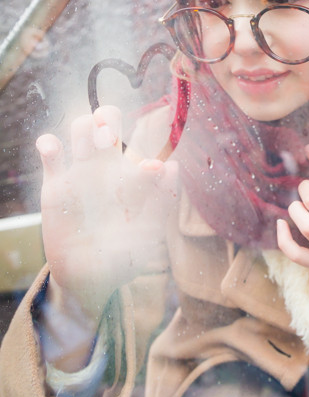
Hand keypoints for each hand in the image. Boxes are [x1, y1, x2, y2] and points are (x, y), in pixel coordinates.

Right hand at [38, 105, 177, 320]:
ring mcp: (81, 174)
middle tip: (109, 135)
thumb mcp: (150, 233)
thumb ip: (163, 200)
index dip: (146, 142)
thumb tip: (171, 165)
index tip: (150, 171)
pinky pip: (50, 157)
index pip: (140, 143)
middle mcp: (108, 167)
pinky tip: (53, 147)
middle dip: (109, 118)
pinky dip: (48, 145)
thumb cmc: (126, 255)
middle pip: (107, 122)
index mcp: (132, 174)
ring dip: (84, 128)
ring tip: (88, 146)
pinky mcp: (56, 188)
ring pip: (80, 131)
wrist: (91, 279)